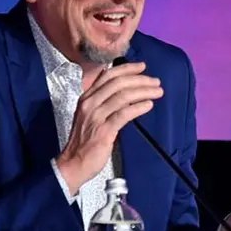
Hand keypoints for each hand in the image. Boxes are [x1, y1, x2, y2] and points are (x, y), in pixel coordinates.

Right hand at [56, 62, 162, 192]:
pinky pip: (123, 114)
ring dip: (144, 92)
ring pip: (123, 96)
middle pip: (118, 83)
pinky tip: (148, 105)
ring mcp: (95, 117)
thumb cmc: (85, 140)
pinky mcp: (103, 131)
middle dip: (140, 80)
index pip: (108, 76)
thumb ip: (105, 101)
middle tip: (156, 82)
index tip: (142, 67)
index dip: (127, 68)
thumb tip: (126, 90)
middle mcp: (90, 104)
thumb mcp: (91, 115)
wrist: (73, 163)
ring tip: (157, 92)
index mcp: (87, 97)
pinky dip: (138, 107)